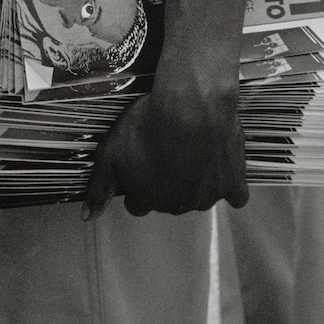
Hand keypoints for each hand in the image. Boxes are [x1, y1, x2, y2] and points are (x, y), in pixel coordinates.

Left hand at [81, 86, 248, 218]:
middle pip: (168, 200)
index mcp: (147, 199)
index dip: (139, 185)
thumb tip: (88, 217)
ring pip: (198, 197)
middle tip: (167, 153)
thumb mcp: (110, 152)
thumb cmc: (148, 125)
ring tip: (193, 151)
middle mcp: (176, 205)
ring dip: (195, 182)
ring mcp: (206, 197)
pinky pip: (235, 195)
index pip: (138, 205)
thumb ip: (99, 187)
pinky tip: (223, 169)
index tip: (143, 165)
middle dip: (166, 183)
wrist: (191, 106)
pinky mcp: (232, 184)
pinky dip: (230, 185)